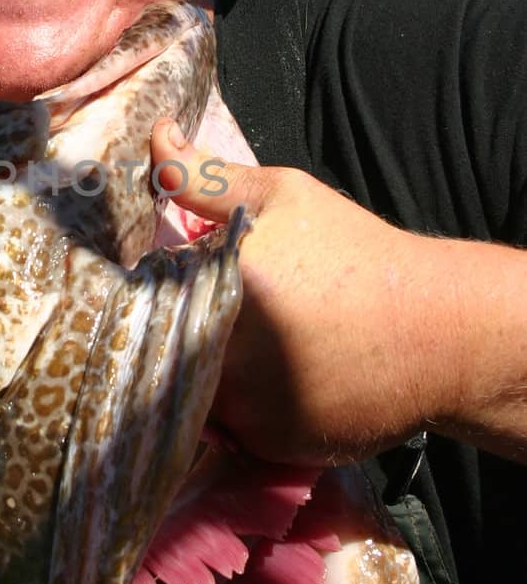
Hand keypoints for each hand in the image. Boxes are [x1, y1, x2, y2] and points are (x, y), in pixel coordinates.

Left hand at [150, 122, 455, 465]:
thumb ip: (207, 179)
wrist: (439, 334)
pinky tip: (278, 381)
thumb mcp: (285, 199)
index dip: (153, 290)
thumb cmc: (358, 255)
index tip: (174, 284)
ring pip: (191, 392)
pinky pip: (229, 429)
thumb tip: (158, 138)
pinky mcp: (267, 445)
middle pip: (162, 349)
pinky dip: (242, 408)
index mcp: (214, 288)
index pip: (145, 297)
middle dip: (178, 332)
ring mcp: (242, 408)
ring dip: (205, 373)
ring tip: (255, 349)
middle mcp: (220, 356)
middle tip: (220, 317)